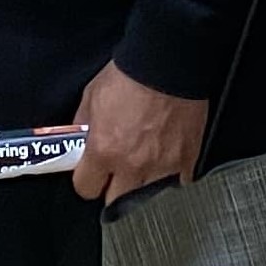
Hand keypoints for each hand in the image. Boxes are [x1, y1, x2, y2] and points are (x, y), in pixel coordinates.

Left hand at [70, 60, 208, 202]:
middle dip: (113, 189)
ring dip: (142, 187)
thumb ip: (83, 124)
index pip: (86, 188)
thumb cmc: (129, 74)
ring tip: (143, 169)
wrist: (168, 62)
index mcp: (103, 150)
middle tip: (116, 173)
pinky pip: (177, 184)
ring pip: (147, 198)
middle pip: (116, 203)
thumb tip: (79, 140)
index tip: (92, 174)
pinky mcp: (186, 161)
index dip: (87, 180)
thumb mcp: (92, 95)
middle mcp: (131, 165)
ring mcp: (162, 167)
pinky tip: (167, 164)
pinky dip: (171, 178)